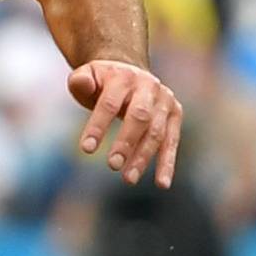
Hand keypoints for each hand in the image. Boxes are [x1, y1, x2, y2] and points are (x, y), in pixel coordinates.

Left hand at [69, 58, 183, 186]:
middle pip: (139, 117)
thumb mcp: (88, 76)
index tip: (86, 149)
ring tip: (128, 180)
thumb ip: (81, 81)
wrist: (129, 72)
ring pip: (156, 132)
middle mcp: (148, 86)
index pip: (110, 103)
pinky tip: (162, 183)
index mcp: (124, 77)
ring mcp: (165, 100)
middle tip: (112, 165)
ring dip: (144, 157)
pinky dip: (167, 163)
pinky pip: (172, 141)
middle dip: (126, 142)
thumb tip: (80, 83)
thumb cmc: (101, 83)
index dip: (98, 126)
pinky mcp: (175, 114)